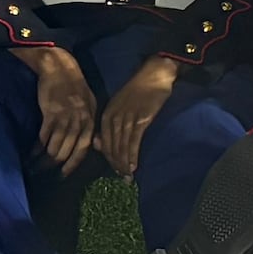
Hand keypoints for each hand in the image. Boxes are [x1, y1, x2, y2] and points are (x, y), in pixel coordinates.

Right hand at [26, 46, 98, 172]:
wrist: (60, 69)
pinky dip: (36, 148)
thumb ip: (90, 124)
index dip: (73, 163)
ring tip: (34, 167)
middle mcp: (80, 120)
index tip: (63, 175)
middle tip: (44, 174)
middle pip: (67, 150)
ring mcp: (66, 117)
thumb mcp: (89, 104)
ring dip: (43, 159)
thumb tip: (94, 145)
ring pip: (55, 146)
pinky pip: (43, 137)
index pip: (83, 148)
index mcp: (90, 119)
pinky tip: (31, 154)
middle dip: (55, 165)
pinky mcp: (51, 113)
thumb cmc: (74, 87)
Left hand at [97, 52, 181, 177]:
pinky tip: (134, 166)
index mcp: (107, 116)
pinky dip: (133, 155)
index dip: (109, 159)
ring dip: (124, 164)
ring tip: (128, 177)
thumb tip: (99, 145)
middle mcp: (114, 119)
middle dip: (117, 164)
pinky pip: (134, 141)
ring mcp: (127, 119)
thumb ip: (110, 124)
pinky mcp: (141, 119)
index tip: (116, 170)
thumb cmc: (138, 91)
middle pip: (112, 147)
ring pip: (122, 147)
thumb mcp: (119, 106)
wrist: (153, 75)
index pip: (104, 143)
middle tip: (123, 178)